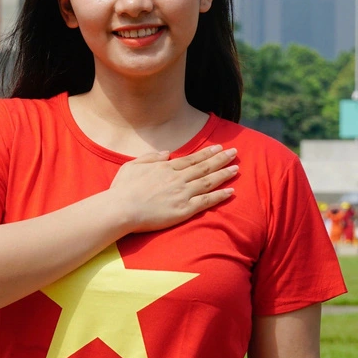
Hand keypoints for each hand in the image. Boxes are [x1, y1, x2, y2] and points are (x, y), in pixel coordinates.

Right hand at [109, 145, 237, 232]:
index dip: (207, 153)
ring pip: (208, 182)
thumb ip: (151, 157)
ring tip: (236, 169)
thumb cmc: (122, 189)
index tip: (219, 147)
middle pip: (204, 167)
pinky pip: (206, 201)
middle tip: (235, 152)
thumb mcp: (132, 166)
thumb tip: (167, 153)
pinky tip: (231, 191)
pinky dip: (219, 196)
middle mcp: (177, 178)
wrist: (121, 209)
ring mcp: (182, 194)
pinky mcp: (183, 210)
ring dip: (224, 174)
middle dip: (221, 159)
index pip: (192, 159)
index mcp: (166, 168)